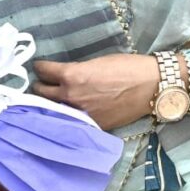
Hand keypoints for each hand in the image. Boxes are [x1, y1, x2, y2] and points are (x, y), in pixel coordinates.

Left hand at [32, 53, 160, 130]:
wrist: (150, 86)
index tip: (40, 67)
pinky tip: (68, 112)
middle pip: (40, 92)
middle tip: (41, 83)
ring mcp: (80, 114)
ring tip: (50, 99)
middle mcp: (70, 96)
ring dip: (49, 103)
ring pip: (52, 109)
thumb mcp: (93, 64)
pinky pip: (71, 121)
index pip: (42, 71)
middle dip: (39, 86)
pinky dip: (67, 116)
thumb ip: (74, 71)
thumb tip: (62, 75)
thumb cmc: (125, 68)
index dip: (40, 68)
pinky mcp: (93, 126)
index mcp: (70, 76)